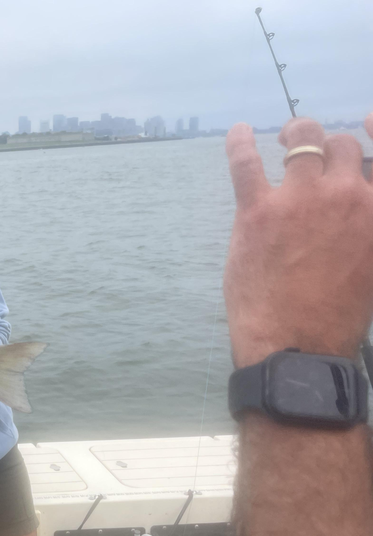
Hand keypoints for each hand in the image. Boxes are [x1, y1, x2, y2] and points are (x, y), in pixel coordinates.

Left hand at [223, 114, 372, 367]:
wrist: (298, 344)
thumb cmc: (337, 317)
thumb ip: (367, 230)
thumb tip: (354, 212)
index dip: (371, 135)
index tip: (362, 129)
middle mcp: (347, 195)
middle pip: (341, 146)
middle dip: (327, 143)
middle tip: (310, 151)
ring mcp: (301, 199)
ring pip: (302, 140)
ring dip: (293, 133)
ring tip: (281, 138)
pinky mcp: (258, 210)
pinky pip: (245, 162)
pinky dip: (239, 142)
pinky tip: (238, 132)